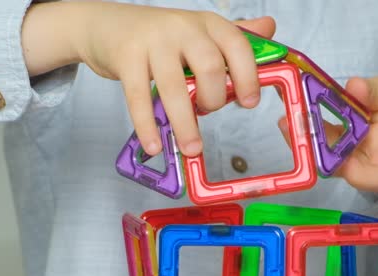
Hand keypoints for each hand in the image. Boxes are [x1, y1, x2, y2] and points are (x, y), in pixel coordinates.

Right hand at [22, 1, 275, 157]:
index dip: (247, 76)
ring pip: (175, 87)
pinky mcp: (126, 57)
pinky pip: (139, 97)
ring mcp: (153, 42)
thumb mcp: (198, 32)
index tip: (249, 103)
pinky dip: (147, 125)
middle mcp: (183, 28)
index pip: (237, 45)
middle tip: (208, 115)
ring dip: (185, 123)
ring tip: (191, 149)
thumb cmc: (159, 37)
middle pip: (210, 67)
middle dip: (214, 99)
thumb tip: (270, 27)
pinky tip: (153, 146)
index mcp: (207, 23)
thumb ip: (233, 35)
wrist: (107, 26)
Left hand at [280, 75, 377, 193]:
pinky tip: (287, 91)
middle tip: (292, 115)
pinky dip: (298, 114)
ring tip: (286, 94)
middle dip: (309, 140)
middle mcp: (359, 165)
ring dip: (297, 125)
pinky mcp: (326, 149)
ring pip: (314, 151)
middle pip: (332, 165)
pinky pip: (310, 136)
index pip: (375, 179)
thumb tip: (354, 86)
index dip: (356, 173)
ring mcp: (339, 159)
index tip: (340, 151)